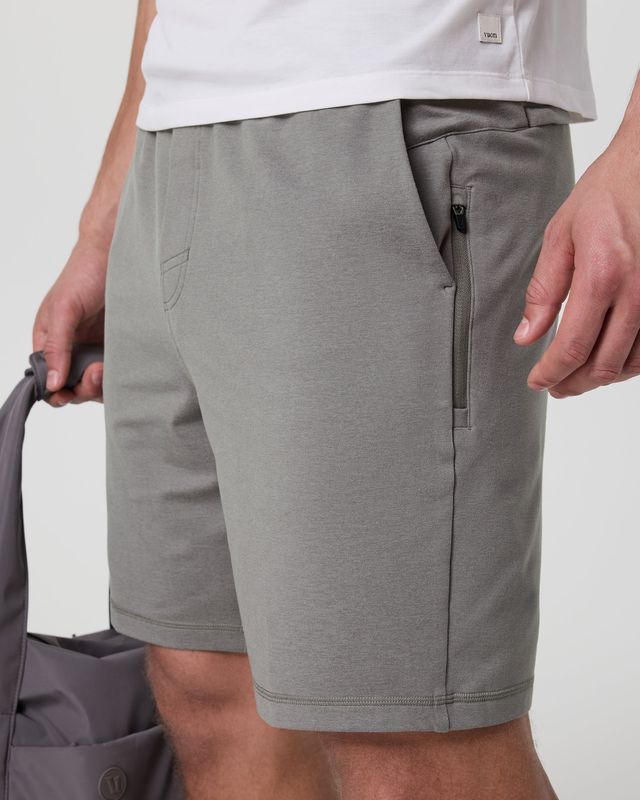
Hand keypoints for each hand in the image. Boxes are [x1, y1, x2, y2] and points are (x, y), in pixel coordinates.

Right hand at [32, 237, 107, 405]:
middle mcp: (73, 350)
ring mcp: (97, 350)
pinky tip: (124, 366)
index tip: (69, 393)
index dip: (58, 392)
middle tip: (95, 374)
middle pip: (75, 388)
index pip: (49, 380)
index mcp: (51, 342)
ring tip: (105, 367)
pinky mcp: (120, 347)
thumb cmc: (84, 273)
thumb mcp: (64, 309)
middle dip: (83, 388)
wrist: (118, 254)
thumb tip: (51, 382)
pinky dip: (121, 375)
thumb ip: (56, 346)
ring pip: (98, 384)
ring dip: (102, 384)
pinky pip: (119, 371)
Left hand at [513, 127, 639, 397]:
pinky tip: (609, 359)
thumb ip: (544, 291)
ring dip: (601, 378)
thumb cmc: (607, 194)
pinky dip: (628, 362)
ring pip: (632, 363)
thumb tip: (526, 336)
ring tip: (577, 377)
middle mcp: (639, 292)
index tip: (536, 382)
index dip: (551, 373)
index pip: (573, 347)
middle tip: (554, 386)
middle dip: (574, 383)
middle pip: (604, 364)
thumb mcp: (561, 236)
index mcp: (603, 275)